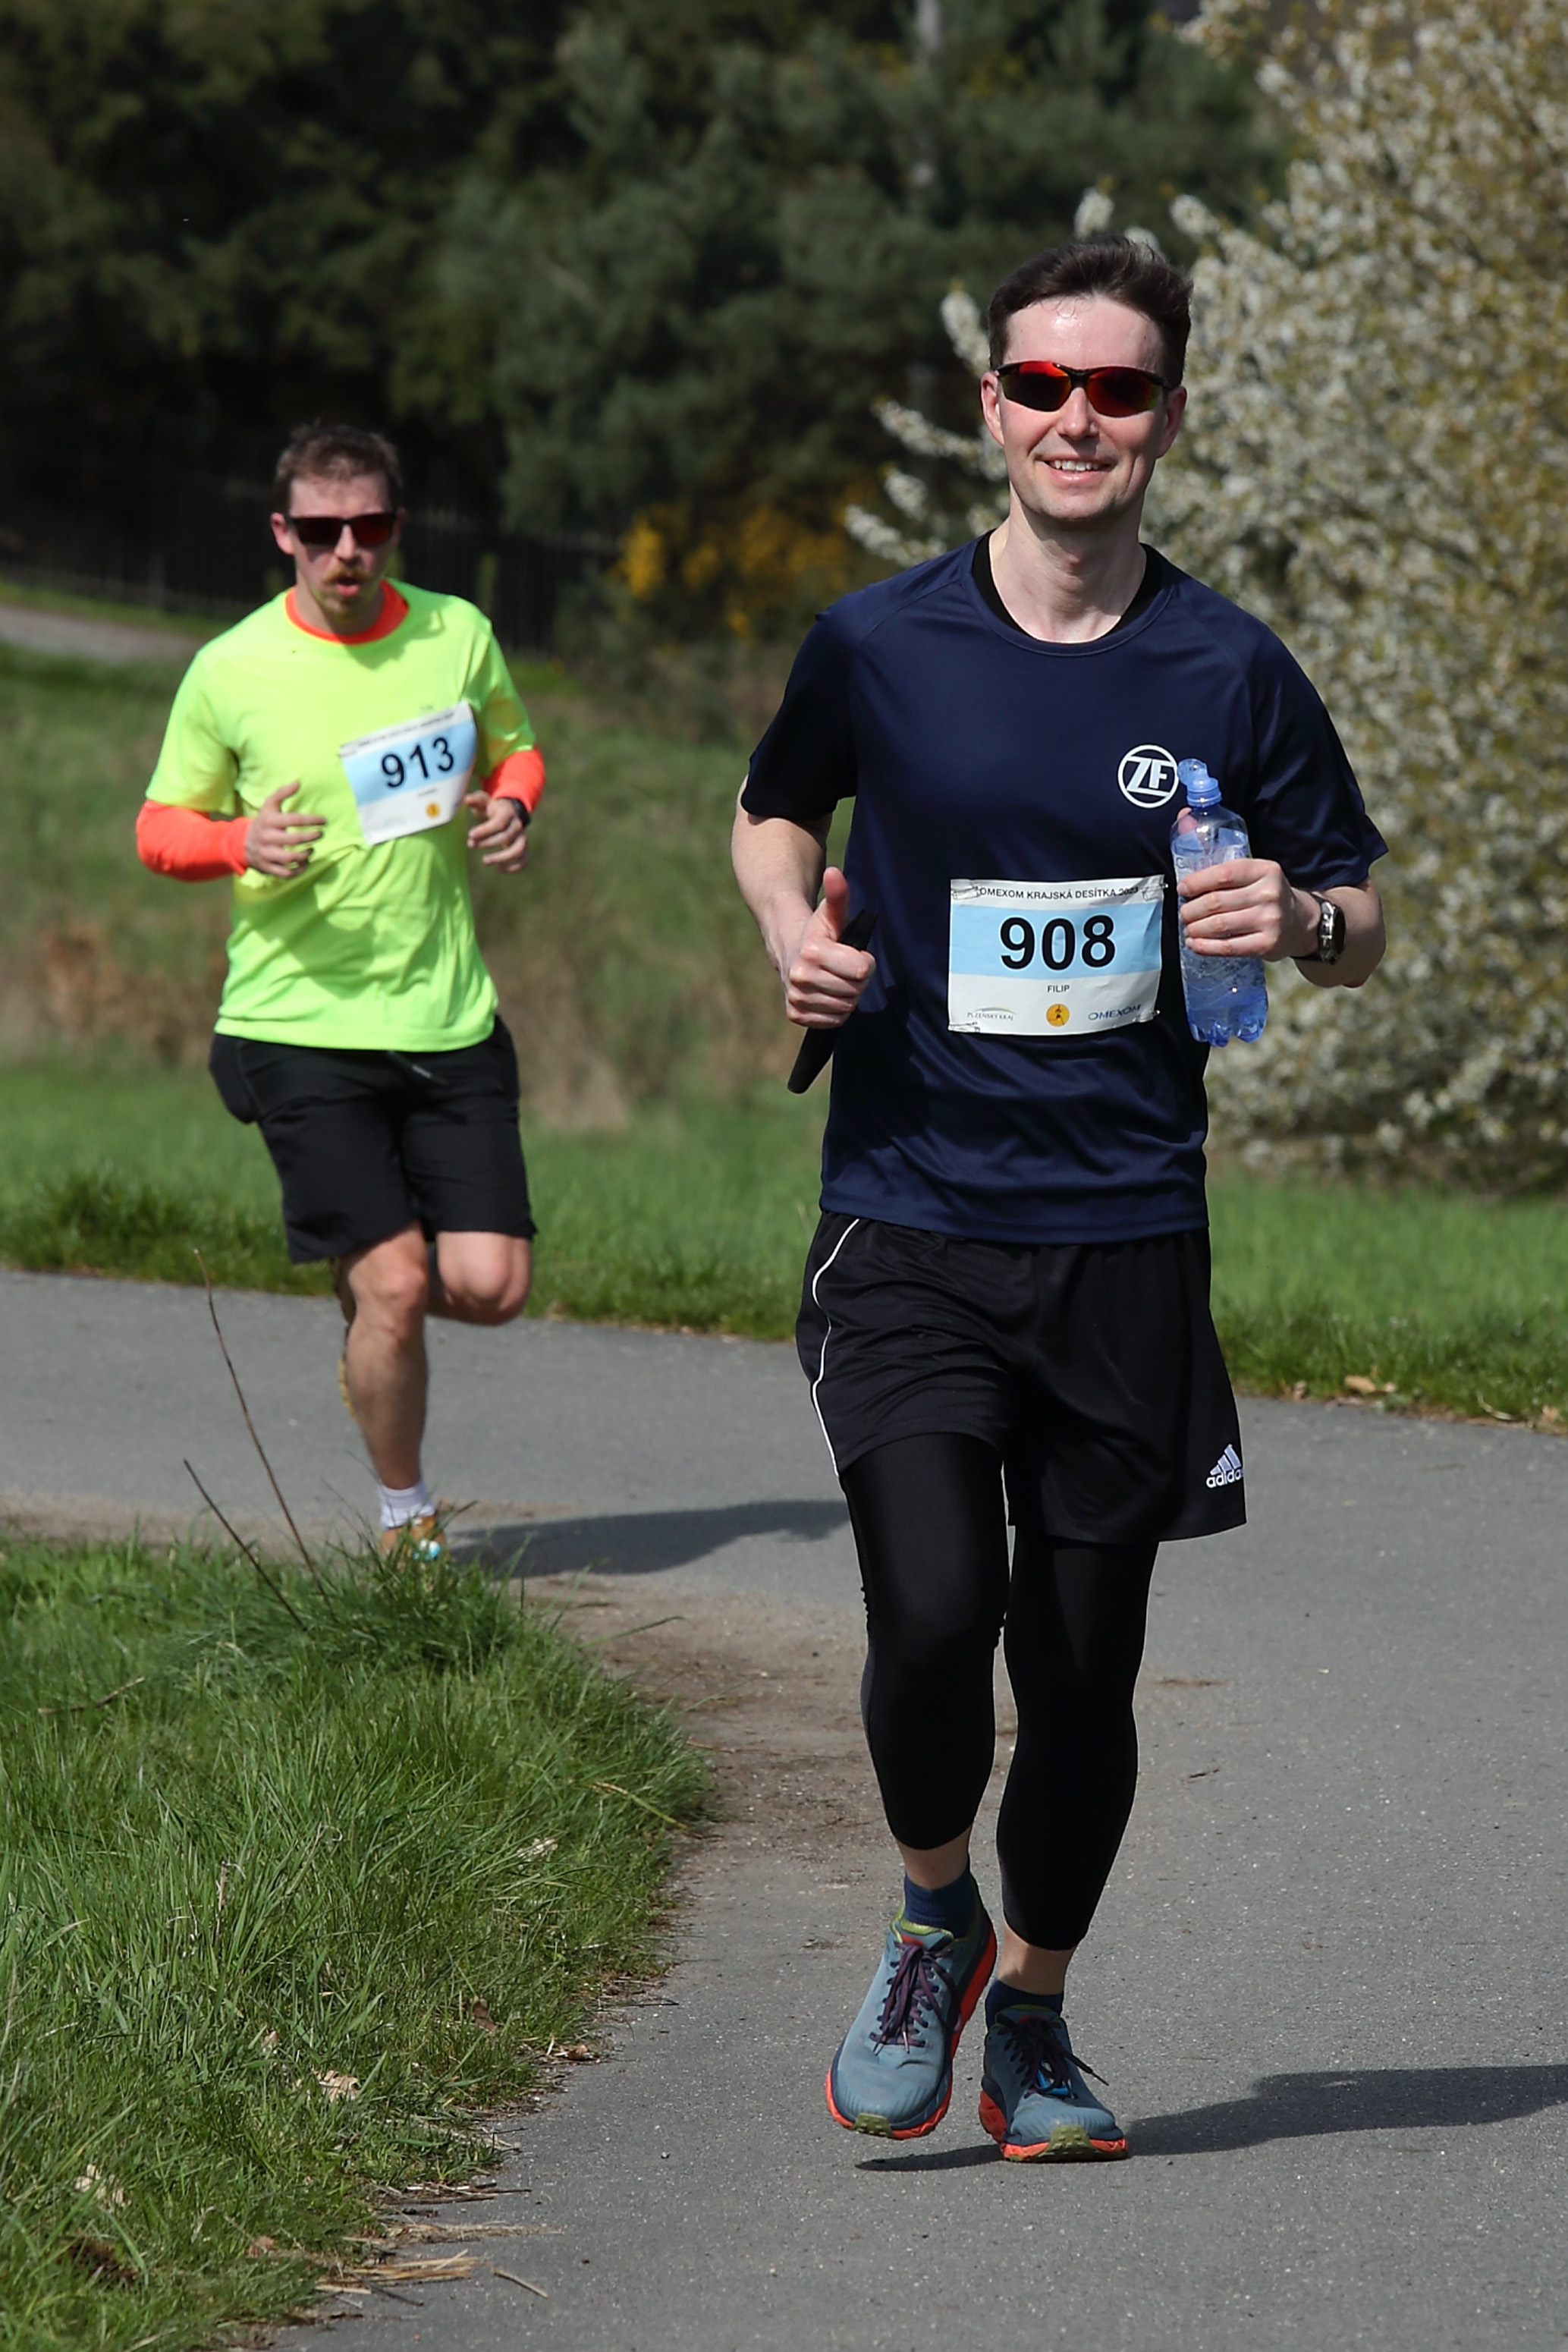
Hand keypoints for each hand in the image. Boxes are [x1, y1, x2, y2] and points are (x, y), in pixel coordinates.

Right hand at [245, 781, 324, 876]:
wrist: (241, 843)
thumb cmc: (263, 822)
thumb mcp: (269, 806)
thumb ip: (282, 793)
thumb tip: (298, 782)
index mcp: (269, 821)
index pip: (295, 819)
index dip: (312, 819)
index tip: (324, 820)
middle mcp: (267, 838)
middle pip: (294, 840)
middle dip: (311, 837)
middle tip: (320, 834)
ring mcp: (267, 854)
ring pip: (291, 858)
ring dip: (306, 855)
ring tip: (312, 850)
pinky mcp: (268, 868)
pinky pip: (286, 873)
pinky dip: (299, 870)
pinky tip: (305, 863)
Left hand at [465, 790, 529, 871]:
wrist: (508, 812)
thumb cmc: (492, 808)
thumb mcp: (484, 800)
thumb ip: (476, 800)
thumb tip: (467, 799)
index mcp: (507, 813)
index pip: (499, 823)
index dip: (485, 831)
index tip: (470, 835)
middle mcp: (517, 825)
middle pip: (506, 837)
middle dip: (487, 843)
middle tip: (470, 845)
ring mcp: (522, 837)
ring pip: (518, 850)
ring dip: (501, 858)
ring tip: (485, 861)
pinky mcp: (523, 848)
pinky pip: (524, 860)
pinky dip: (514, 867)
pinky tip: (499, 869)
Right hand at [782, 867, 875, 1027]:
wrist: (787, 947)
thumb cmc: (818, 931)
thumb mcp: (831, 913)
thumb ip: (838, 895)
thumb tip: (834, 872)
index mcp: (811, 951)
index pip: (861, 969)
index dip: (865, 962)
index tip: (855, 954)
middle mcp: (799, 976)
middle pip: (855, 990)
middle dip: (856, 979)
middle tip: (845, 967)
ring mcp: (796, 997)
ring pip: (845, 1008)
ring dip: (847, 995)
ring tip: (836, 978)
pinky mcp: (795, 1013)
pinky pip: (833, 1021)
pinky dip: (836, 1011)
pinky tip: (828, 993)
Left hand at [1177, 857, 1317, 960]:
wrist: (1300, 922)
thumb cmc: (1268, 896)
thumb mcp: (1256, 874)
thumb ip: (1227, 870)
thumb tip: (1186, 857)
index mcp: (1265, 870)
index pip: (1223, 874)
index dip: (1197, 882)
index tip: (1182, 889)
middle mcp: (1269, 893)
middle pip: (1216, 902)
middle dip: (1191, 910)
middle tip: (1184, 914)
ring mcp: (1270, 920)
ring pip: (1219, 925)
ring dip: (1195, 928)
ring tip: (1188, 929)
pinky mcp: (1267, 944)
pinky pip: (1227, 947)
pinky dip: (1205, 947)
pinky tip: (1194, 944)